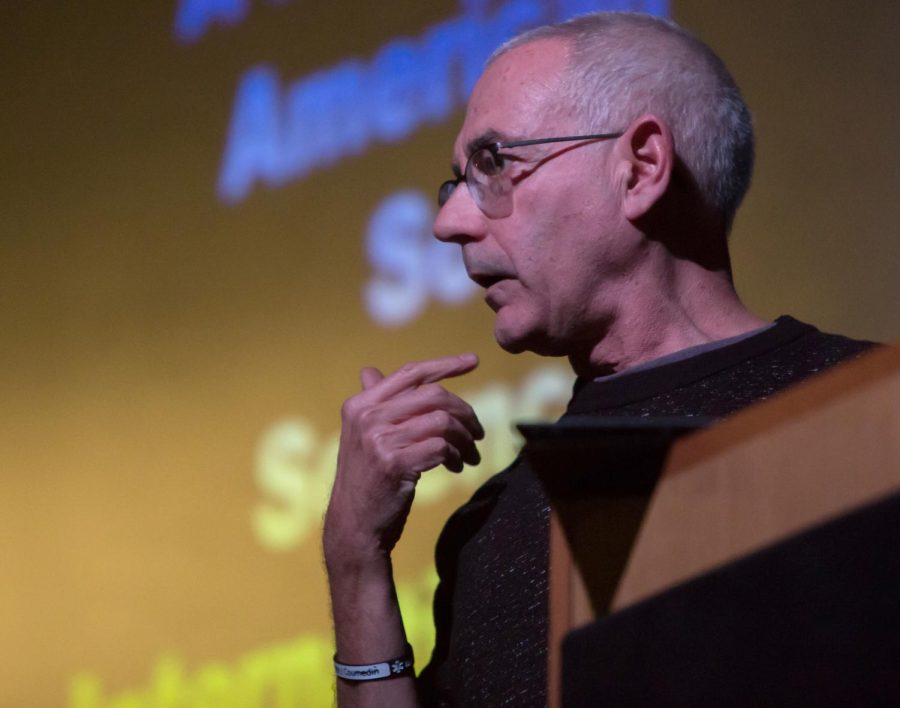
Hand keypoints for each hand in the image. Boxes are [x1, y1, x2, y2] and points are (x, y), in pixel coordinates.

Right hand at [324, 353, 482, 564]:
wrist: (353, 526)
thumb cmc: (365, 479)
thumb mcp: (362, 436)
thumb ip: (372, 403)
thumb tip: (369, 371)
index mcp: (360, 405)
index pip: (410, 373)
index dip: (445, 364)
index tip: (473, 361)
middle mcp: (367, 417)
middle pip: (433, 395)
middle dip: (464, 411)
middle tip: (478, 431)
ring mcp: (379, 440)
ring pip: (442, 421)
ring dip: (464, 438)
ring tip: (469, 454)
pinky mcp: (394, 464)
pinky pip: (441, 447)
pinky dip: (455, 455)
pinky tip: (455, 466)